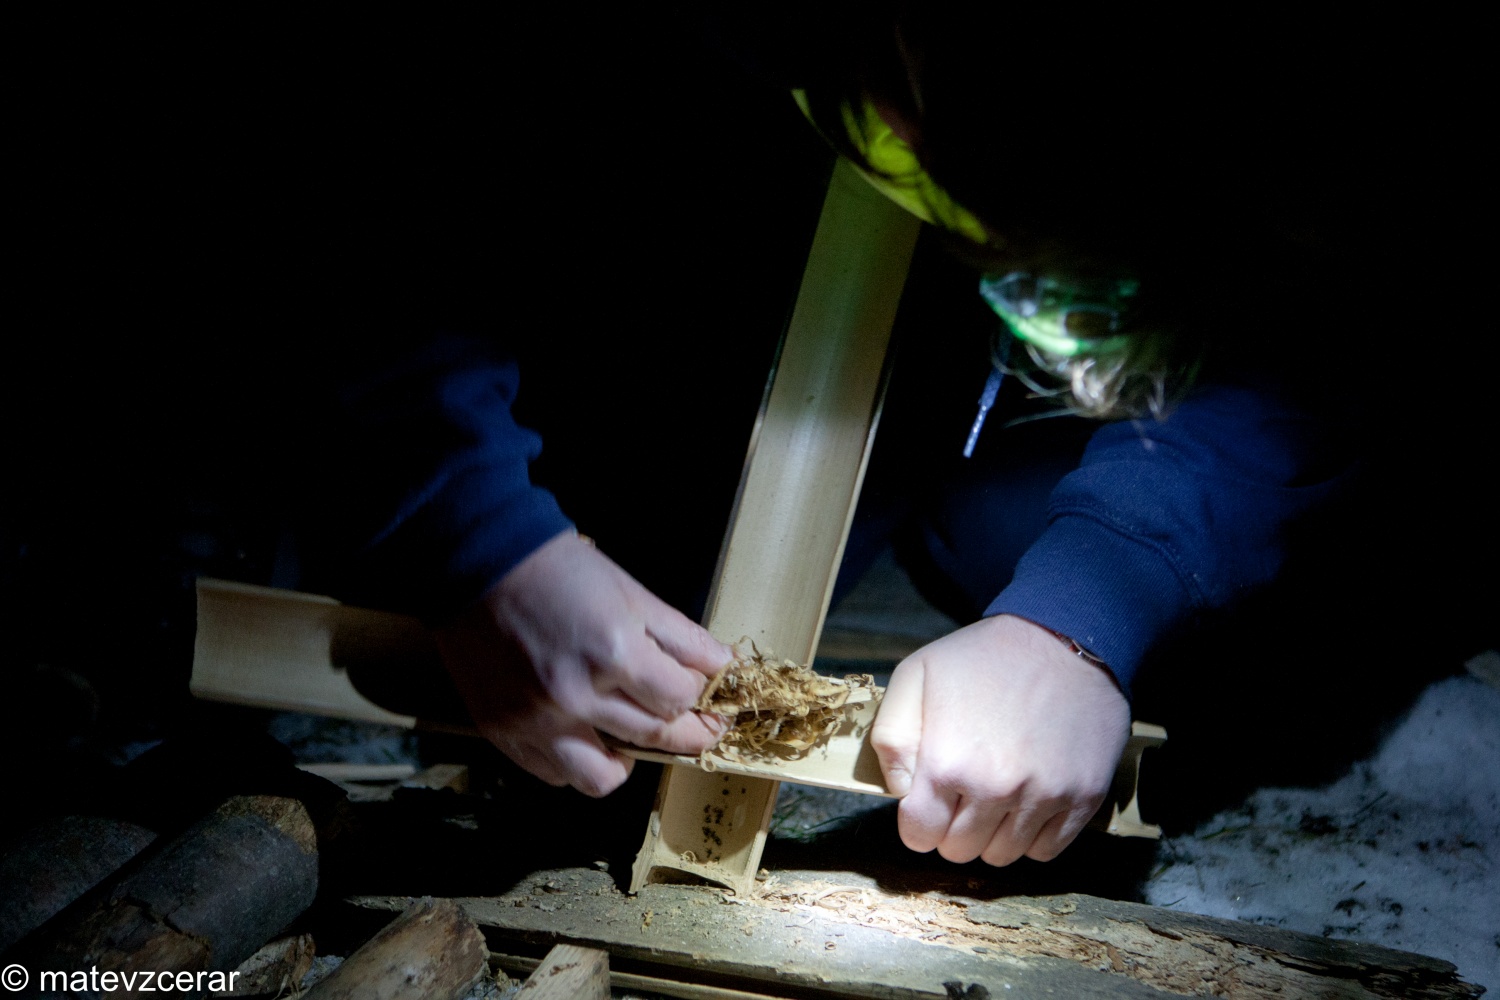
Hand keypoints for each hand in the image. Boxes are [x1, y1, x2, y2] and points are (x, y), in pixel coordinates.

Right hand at [434, 531, 730, 796]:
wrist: (479, 564)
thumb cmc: (557, 571)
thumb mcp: (631, 592)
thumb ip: (681, 637)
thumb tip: (724, 666)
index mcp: (613, 653)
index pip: (680, 699)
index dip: (702, 697)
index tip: (709, 696)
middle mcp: (576, 696)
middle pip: (654, 739)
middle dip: (687, 733)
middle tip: (697, 725)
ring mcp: (537, 721)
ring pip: (602, 778)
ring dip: (628, 760)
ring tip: (630, 735)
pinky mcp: (505, 732)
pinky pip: (555, 774)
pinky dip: (577, 761)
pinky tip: (586, 734)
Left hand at [870, 614, 1129, 864]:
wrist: (1064, 637)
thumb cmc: (983, 656)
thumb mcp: (916, 675)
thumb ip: (892, 737)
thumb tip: (899, 791)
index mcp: (947, 761)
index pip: (919, 836)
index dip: (917, 822)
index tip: (927, 803)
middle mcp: (996, 788)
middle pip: (959, 850)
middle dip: (952, 827)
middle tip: (961, 792)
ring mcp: (1044, 797)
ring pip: (1002, 856)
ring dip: (992, 833)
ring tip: (995, 794)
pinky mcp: (1082, 799)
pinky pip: (1046, 851)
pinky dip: (1031, 835)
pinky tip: (1026, 801)